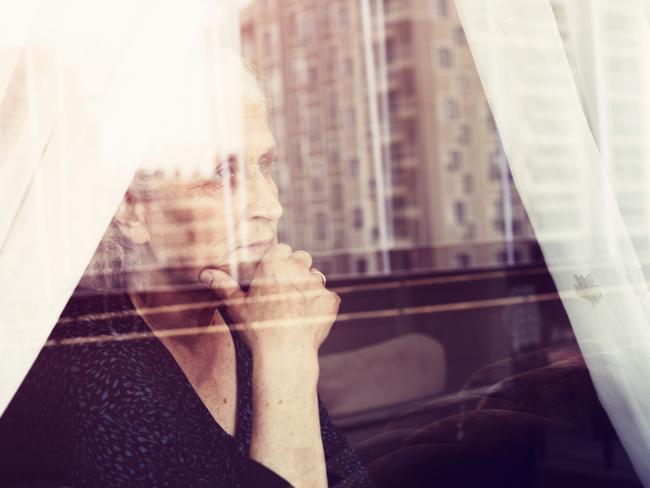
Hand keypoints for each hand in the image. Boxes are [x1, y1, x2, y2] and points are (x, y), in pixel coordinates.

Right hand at [199, 244, 339, 357]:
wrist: (285, 352)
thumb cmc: (258, 328)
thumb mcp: (237, 305)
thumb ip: (223, 285)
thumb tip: (205, 272)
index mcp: (275, 263)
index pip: (281, 249)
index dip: (277, 261)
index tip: (271, 274)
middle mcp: (299, 268)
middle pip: (301, 258)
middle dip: (295, 269)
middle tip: (283, 289)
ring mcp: (318, 284)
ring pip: (315, 276)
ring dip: (308, 286)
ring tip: (295, 306)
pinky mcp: (331, 300)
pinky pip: (327, 296)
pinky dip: (320, 304)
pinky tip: (307, 318)